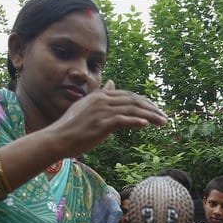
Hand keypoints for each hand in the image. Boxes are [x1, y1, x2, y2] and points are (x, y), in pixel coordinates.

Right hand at [47, 81, 165, 157]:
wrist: (57, 138)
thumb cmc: (72, 126)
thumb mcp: (87, 106)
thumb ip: (100, 94)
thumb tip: (111, 83)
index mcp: (100, 95)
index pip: (128, 95)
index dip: (145, 102)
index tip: (156, 110)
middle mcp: (102, 100)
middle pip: (133, 101)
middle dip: (152, 109)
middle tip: (165, 117)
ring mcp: (101, 112)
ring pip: (131, 110)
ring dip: (149, 116)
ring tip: (162, 123)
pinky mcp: (100, 124)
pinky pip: (122, 121)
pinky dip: (135, 121)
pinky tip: (146, 125)